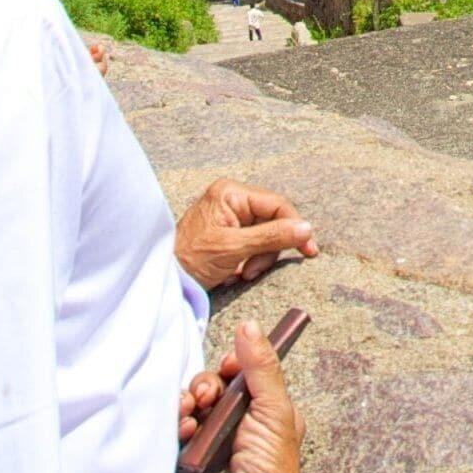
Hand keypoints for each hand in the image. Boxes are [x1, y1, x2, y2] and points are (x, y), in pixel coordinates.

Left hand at [175, 178, 316, 291]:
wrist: (165, 279)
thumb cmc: (190, 260)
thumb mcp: (233, 249)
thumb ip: (271, 237)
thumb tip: (306, 228)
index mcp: (231, 193)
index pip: (277, 205)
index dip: (295, 227)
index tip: (308, 250)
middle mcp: (233, 199)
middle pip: (274, 221)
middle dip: (268, 249)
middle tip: (253, 270)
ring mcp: (231, 216)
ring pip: (267, 236)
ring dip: (259, 259)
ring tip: (241, 273)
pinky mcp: (230, 232)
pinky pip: (254, 244)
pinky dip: (251, 260)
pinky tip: (236, 271)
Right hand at [176, 322, 301, 472]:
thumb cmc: (270, 466)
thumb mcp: (275, 411)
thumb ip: (262, 368)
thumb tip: (250, 326)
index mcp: (269, 410)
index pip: (245, 374)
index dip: (232, 365)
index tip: (228, 366)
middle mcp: (243, 421)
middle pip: (216, 385)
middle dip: (206, 385)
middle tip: (204, 396)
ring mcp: (217, 437)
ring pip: (196, 403)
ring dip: (190, 401)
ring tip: (191, 414)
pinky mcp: (196, 450)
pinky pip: (182, 424)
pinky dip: (181, 422)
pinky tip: (184, 429)